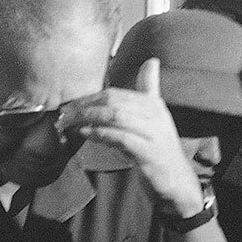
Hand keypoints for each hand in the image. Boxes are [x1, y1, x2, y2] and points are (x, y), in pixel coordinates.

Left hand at [59, 58, 205, 216]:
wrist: (176, 181)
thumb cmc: (157, 149)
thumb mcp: (152, 118)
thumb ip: (149, 90)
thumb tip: (151, 61)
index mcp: (153, 104)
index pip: (116, 93)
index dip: (90, 96)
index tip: (71, 103)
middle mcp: (155, 114)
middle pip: (113, 101)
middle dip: (85, 106)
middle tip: (64, 113)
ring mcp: (154, 133)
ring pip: (116, 116)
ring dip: (88, 118)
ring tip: (70, 122)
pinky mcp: (150, 152)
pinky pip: (121, 137)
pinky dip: (100, 134)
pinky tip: (85, 133)